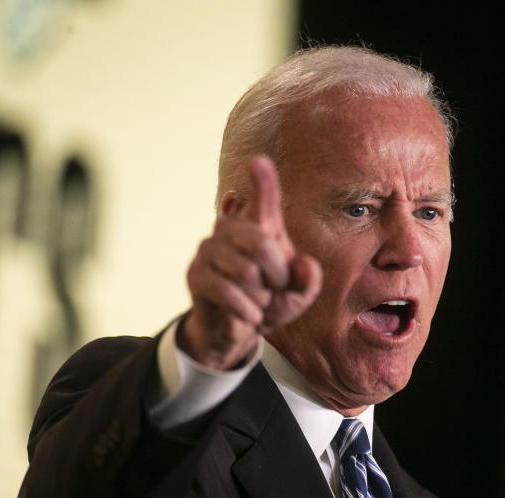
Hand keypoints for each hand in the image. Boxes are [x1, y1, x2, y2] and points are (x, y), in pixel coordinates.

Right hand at [180, 156, 321, 369]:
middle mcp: (231, 228)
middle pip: (262, 242)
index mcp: (260, 226)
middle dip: (276, 274)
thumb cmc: (271, 302)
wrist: (238, 329)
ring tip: (258, 301)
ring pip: (245, 270)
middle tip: (275, 289)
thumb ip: (309, 280)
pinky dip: (247, 308)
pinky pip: (227, 290)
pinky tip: (250, 315)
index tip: (259, 161)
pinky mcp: (196, 274)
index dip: (263, 181)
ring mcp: (209, 249)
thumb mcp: (298, 296)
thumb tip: (303, 263)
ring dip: (260, 296)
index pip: (263, 197)